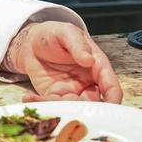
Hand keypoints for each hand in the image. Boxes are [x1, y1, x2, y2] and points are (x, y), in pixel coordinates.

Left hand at [4, 21, 122, 102]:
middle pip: (94, 103)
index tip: (110, 108)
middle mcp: (87, 82)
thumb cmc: (53, 34)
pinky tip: (29, 98)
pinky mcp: (55, 96)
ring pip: (73, 107)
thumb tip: (89, 59)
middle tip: (70, 102)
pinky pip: (52, 105)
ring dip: (63, 108)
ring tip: (48, 97)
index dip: (112, 98)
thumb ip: (78, 45)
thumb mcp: (66, 33)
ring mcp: (72, 91)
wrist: (31, 42)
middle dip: (85, 108)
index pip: (110, 86)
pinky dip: (43, 105)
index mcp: (97, 66)